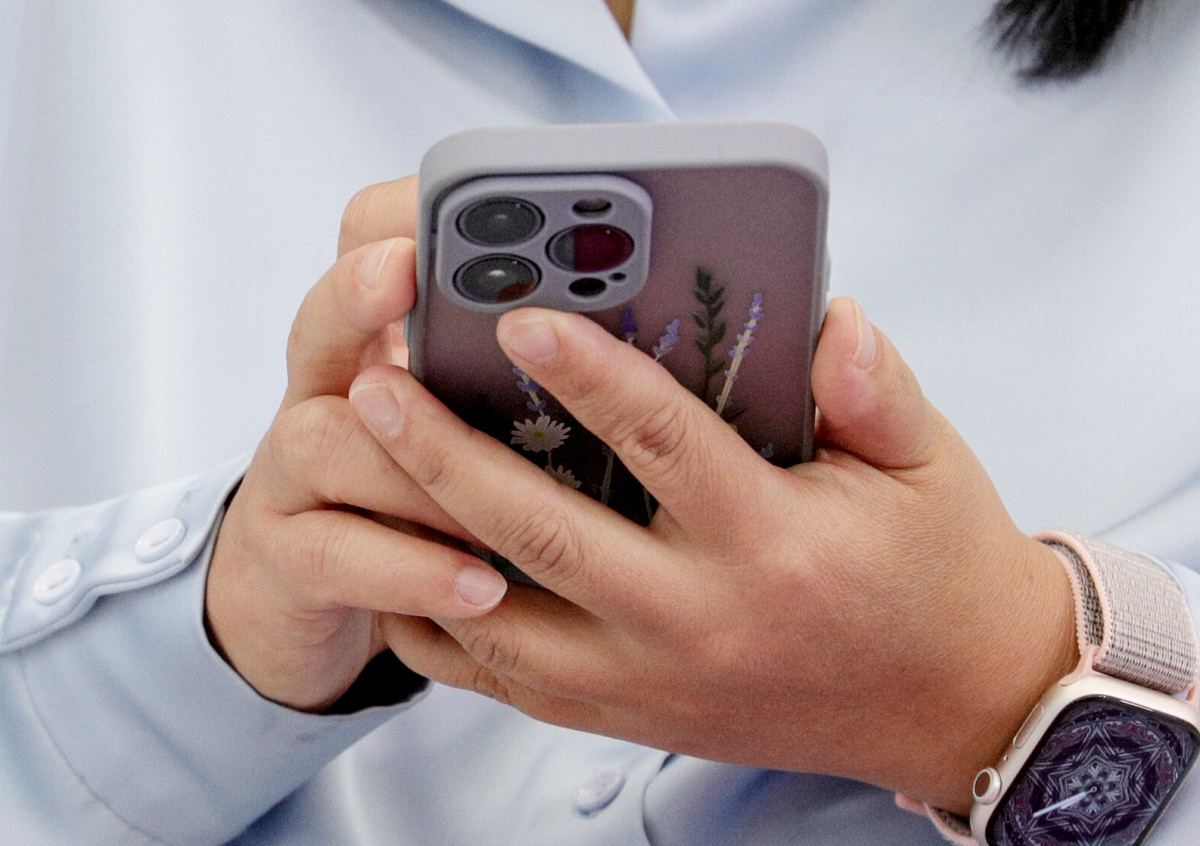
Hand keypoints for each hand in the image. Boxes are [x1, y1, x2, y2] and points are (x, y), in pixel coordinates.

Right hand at [205, 177, 506, 711]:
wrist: (307, 598)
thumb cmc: (419, 499)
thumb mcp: (475, 425)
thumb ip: (530, 379)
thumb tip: (660, 336)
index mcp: (383, 345)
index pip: (366, 244)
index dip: (399, 217)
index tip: (453, 203)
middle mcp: (327, 394)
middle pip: (321, 324)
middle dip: (363, 294)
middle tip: (408, 273)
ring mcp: (291, 476)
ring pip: (326, 439)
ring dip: (418, 459)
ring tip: (497, 482)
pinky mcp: (286, 559)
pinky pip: (334, 555)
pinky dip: (410, 569)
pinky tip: (481, 586)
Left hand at [350, 297, 1075, 811]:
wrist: (951, 708)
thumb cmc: (936, 576)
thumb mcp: (929, 469)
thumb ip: (876, 390)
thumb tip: (831, 318)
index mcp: (774, 543)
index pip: (662, 442)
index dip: (585, 373)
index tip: (519, 320)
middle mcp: (700, 620)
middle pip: (545, 534)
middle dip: (448, 457)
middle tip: (380, 387)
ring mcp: (655, 680)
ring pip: (506, 621)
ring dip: (426, 544)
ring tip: (369, 473)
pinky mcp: (633, 716)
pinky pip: (513, 685)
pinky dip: (447, 636)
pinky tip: (405, 579)